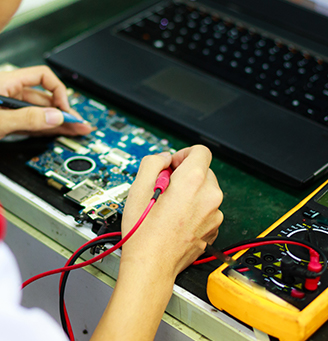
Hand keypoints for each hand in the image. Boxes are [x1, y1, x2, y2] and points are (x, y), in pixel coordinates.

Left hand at [0, 66, 92, 138]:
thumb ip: (27, 118)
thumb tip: (55, 117)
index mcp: (6, 82)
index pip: (43, 77)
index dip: (58, 92)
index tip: (65, 109)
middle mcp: (10, 92)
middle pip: (45, 99)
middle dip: (65, 112)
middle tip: (80, 124)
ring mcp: (9, 108)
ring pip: (41, 113)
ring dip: (60, 122)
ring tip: (77, 129)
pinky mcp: (9, 121)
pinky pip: (33, 122)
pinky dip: (47, 128)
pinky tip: (60, 131)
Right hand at [90, 145, 222, 340]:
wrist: (152, 266)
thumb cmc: (143, 232)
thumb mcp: (138, 188)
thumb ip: (153, 162)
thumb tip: (164, 158)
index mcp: (192, 181)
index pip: (200, 150)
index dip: (184, 154)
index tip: (173, 165)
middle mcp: (209, 196)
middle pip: (204, 170)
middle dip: (186, 174)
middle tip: (166, 189)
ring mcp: (215, 214)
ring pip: (206, 190)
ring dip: (191, 192)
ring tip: (171, 207)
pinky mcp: (214, 228)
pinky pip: (208, 208)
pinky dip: (196, 208)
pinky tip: (178, 220)